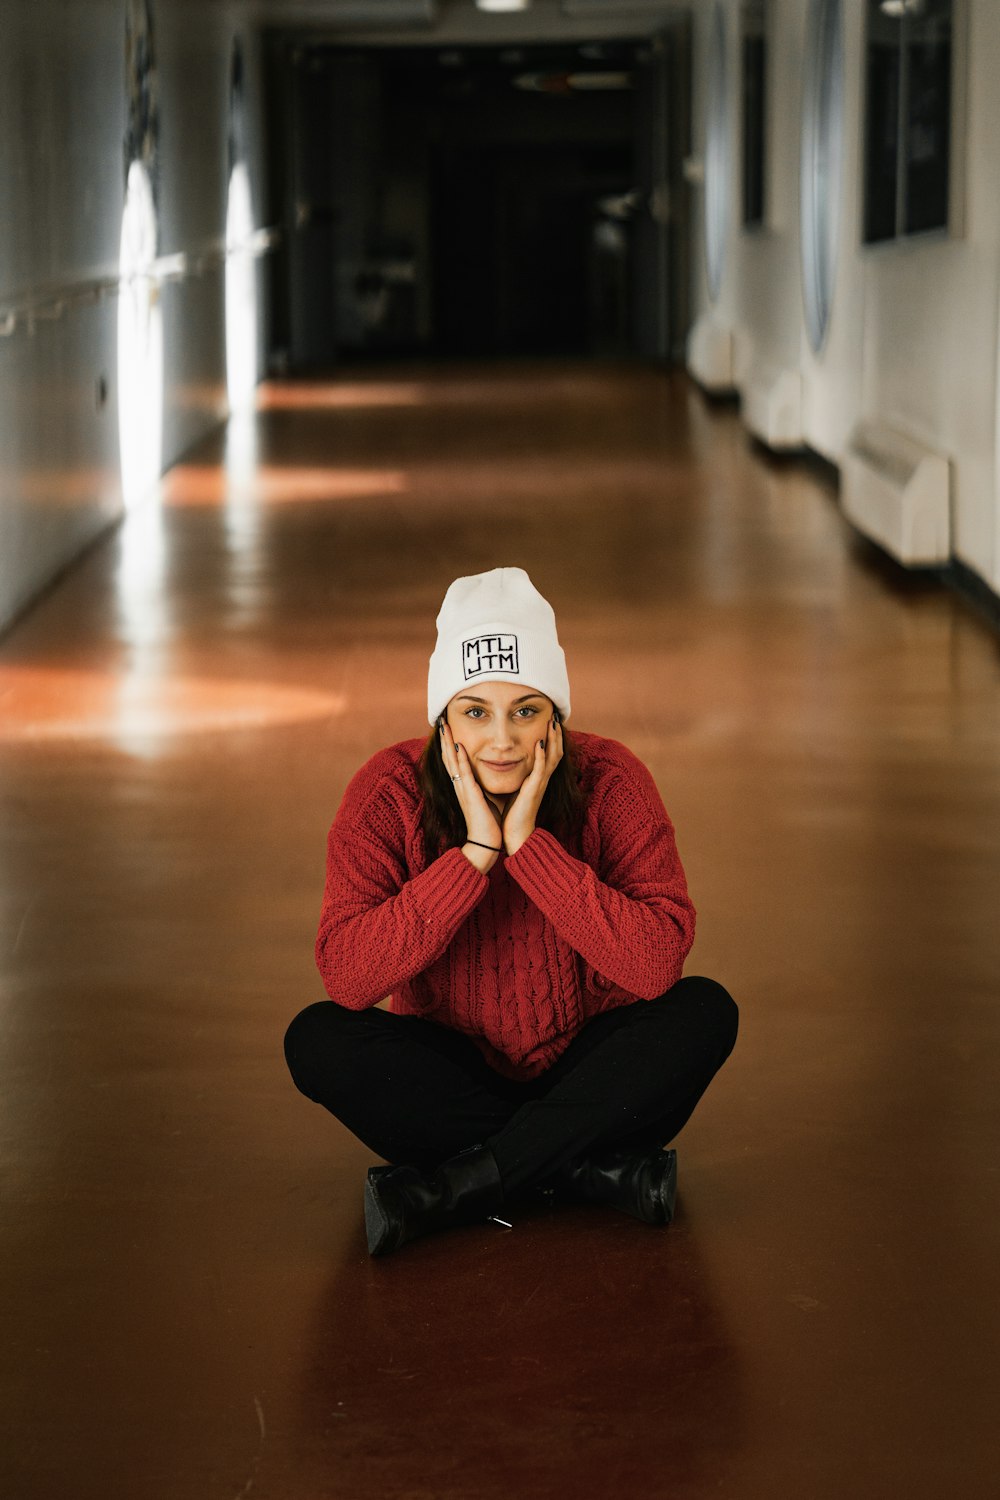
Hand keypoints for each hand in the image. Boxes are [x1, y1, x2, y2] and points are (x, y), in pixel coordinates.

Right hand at [439, 720, 502, 850]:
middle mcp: (459, 785)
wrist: (485, 843)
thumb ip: (481, 787)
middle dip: (445, 738)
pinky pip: (464, 773)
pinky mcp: (470, 795)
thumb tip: (486, 776)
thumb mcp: (484, 799)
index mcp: (463, 786)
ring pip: (452, 761)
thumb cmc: (487, 823)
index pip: (453, 760)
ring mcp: (463, 789)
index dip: (449, 743)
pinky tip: (459, 747)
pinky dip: (460, 760)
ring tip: (444, 726)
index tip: (448, 727)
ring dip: (448, 743)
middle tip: (440, 719)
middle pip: (448, 756)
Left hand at [500, 716, 562, 855]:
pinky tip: (539, 743)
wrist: (514, 834)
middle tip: (556, 717)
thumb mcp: (516, 789)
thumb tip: (507, 763)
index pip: (549, 754)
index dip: (552, 738)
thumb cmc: (513, 814)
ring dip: (553, 739)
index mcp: (538, 779)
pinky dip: (541, 755)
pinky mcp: (533, 790)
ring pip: (552, 757)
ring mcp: (540, 784)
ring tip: (553, 723)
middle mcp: (542, 779)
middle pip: (556, 751)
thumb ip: (517, 776)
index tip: (550, 722)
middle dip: (557, 734)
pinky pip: (540, 770)